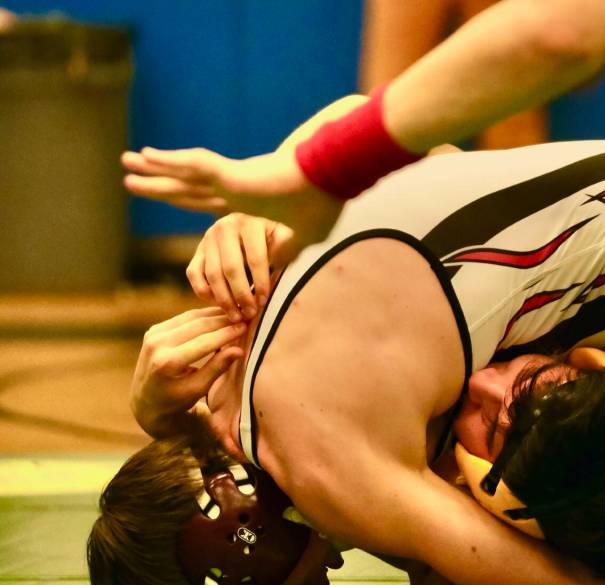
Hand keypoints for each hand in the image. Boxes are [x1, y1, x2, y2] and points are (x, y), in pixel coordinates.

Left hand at [122, 146, 342, 247]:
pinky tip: (147, 156)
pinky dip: (170, 161)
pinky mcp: (235, 173)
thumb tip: (278, 265)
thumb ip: (287, 248)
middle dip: (157, 183)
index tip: (163, 194)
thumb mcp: (304, 235)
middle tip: (129, 175)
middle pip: (185, 186)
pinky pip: (195, 165)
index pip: (204, 199)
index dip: (181, 196)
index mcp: (246, 199)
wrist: (334, 179)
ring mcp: (232, 178)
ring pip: (183, 174)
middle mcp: (233, 186)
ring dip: (153, 169)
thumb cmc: (324, 201)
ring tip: (126, 161)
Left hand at [131, 307, 246, 437]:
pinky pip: (184, 318)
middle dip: (224, 321)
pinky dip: (203, 316)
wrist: (146, 401)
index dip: (227, 333)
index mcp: (167, 363)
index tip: (246, 327)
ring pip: (191, 317)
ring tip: (236, 315)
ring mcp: (153, 335)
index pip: (204, 342)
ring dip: (215, 315)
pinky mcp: (154, 330)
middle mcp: (157, 345)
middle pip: (198, 325)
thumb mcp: (198, 389)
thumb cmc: (177, 399)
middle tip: (245, 318)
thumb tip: (239, 350)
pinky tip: (220, 317)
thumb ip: (217, 368)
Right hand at [187, 213, 293, 320]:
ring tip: (236, 316)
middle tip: (249, 313)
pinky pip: (194, 275)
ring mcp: (207, 239)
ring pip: (212, 275)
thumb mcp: (283, 239)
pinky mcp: (197, 251)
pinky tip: (219, 305)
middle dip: (241, 295)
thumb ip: (288, 248)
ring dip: (224, 299)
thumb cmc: (272, 241)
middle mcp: (224, 228)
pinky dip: (204, 293)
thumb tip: (289, 259)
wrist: (250, 232)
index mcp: (249, 224)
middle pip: (231, 268)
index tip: (264, 301)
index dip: (260, 283)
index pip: (255, 258)